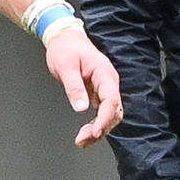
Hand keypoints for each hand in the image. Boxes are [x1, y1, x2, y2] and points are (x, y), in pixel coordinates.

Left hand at [44, 23, 123, 147]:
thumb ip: (74, 87)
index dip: (105, 118)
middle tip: (83, 139)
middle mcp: (108, 82)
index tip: (94, 132)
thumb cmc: (65, 48)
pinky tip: (86, 133)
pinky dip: (96, 124)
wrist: (64, 38)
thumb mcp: (65, 66)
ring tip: (82, 141)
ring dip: (99, 130)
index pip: (111, 100)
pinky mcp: (98, 93)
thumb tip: (81, 107)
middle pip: (114, 111)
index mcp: (104, 73)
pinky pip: (103, 112)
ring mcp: (104, 88)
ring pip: (110, 115)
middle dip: (101, 128)